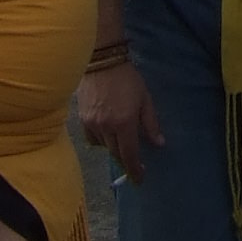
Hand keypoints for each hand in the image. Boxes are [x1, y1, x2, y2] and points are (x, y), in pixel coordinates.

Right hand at [79, 57, 164, 182]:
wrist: (102, 61)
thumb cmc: (128, 78)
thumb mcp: (145, 99)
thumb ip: (151, 123)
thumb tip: (159, 144)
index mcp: (124, 122)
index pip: (129, 155)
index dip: (135, 170)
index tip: (140, 179)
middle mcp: (106, 127)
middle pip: (116, 153)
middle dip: (126, 160)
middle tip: (134, 163)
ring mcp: (92, 124)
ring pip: (103, 147)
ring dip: (114, 148)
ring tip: (122, 141)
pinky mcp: (82, 119)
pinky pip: (92, 138)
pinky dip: (101, 140)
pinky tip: (107, 132)